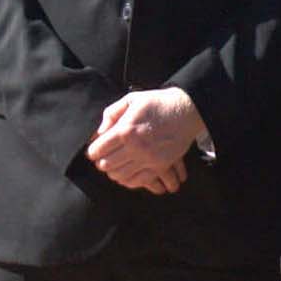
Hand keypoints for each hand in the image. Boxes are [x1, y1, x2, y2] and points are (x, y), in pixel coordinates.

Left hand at [86, 87, 204, 194]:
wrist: (187, 110)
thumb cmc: (158, 103)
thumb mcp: (132, 100)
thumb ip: (111, 114)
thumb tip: (99, 132)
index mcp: (125, 130)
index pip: (97, 150)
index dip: (93, 151)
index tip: (95, 149)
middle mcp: (135, 147)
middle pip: (106, 165)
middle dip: (101, 161)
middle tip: (105, 157)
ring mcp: (148, 158)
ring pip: (119, 176)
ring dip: (114, 171)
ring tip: (116, 163)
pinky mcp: (159, 166)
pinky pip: (136, 181)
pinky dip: (128, 179)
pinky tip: (128, 171)